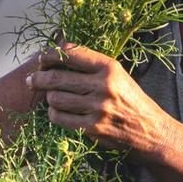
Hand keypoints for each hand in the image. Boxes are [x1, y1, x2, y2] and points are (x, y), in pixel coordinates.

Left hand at [25, 43, 169, 154]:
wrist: (150, 131)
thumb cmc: (131, 100)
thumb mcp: (118, 75)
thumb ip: (92, 64)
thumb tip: (60, 50)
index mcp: (109, 67)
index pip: (70, 54)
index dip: (50, 55)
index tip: (41, 59)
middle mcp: (103, 86)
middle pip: (56, 77)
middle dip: (38, 78)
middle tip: (31, 80)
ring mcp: (97, 109)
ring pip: (55, 98)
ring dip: (48, 98)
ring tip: (51, 98)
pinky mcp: (92, 128)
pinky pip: (59, 118)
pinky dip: (54, 114)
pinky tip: (57, 111)